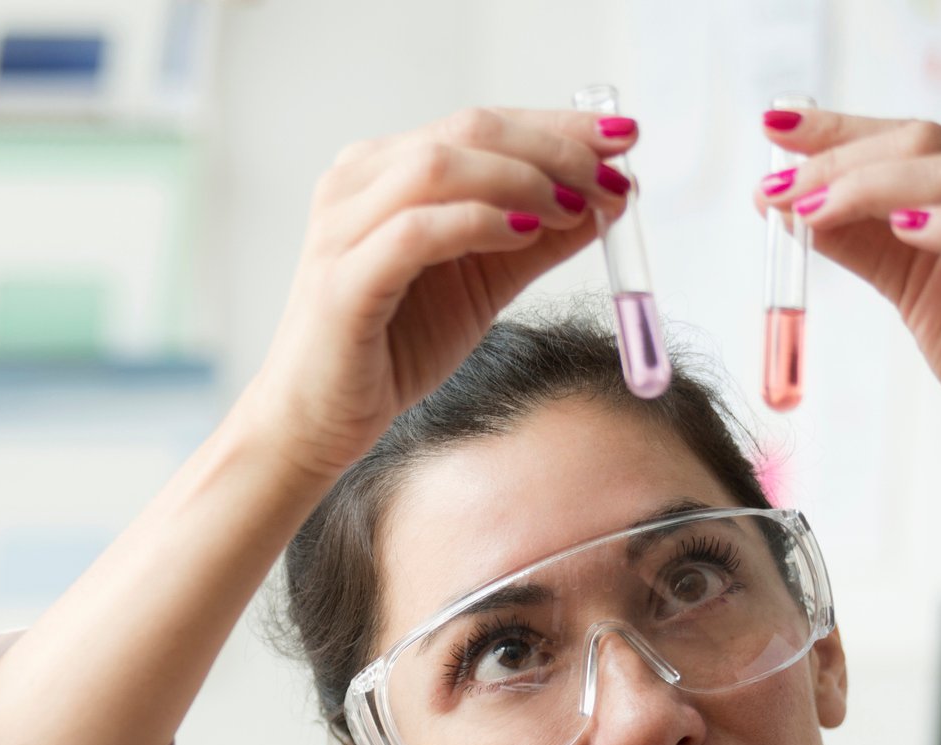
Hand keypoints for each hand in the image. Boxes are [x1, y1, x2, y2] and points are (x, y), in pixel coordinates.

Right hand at [230, 106, 639, 491]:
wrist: (315, 424)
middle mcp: (354, 186)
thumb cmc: (388, 352)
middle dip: (554, 148)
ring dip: (524, 180)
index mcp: (381, 173)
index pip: (481, 125)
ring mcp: (340, 230)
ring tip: (575, 208)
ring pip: (441, 167)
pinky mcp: (341, 282)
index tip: (625, 140)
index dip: (558, 126)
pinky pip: (418, 231)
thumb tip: (612, 198)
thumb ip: (539, 240)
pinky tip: (527, 234)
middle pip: (467, 132)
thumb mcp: (483, 285)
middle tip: (613, 176)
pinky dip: (481, 223)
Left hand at [759, 108, 940, 477]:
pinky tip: (900, 228)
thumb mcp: (906, 278)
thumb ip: (856, 239)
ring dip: (868, 185)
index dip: (841, 128)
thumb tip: (786, 203)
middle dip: (838, 159)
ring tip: (811, 210)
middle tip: (776, 188)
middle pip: (925, 141)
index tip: (775, 125)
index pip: (910, 135)